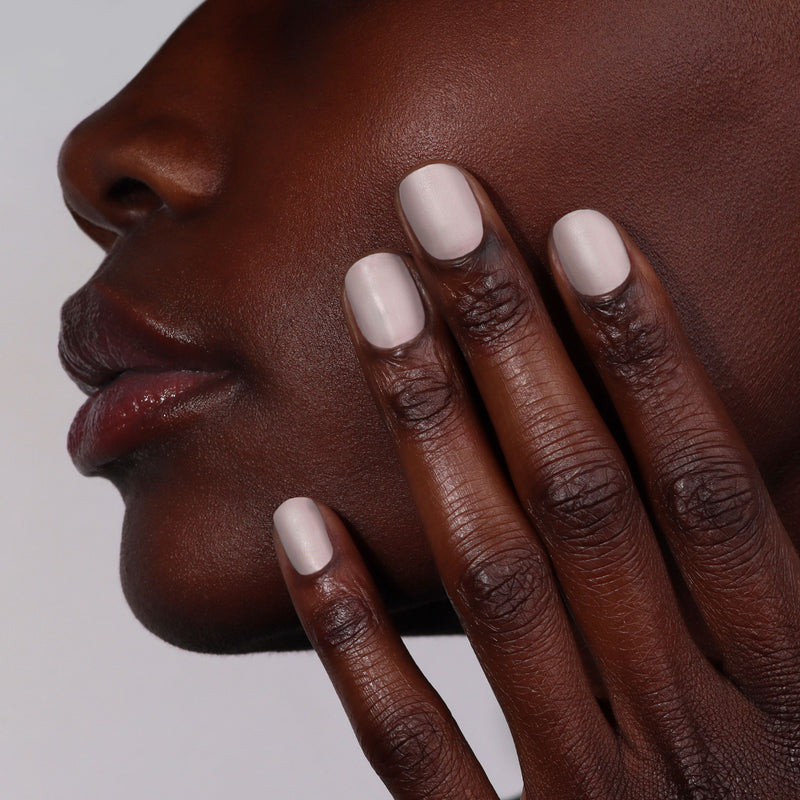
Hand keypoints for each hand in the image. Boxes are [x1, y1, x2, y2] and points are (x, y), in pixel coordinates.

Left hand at [271, 163, 799, 798]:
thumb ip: (780, 576)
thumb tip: (756, 454)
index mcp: (786, 684)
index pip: (707, 482)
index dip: (651, 355)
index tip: (578, 235)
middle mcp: (687, 728)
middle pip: (581, 494)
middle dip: (510, 342)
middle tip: (438, 214)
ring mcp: (589, 795)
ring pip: (492, 587)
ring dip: (429, 436)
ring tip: (374, 305)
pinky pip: (412, 745)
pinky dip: (352, 635)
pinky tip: (297, 524)